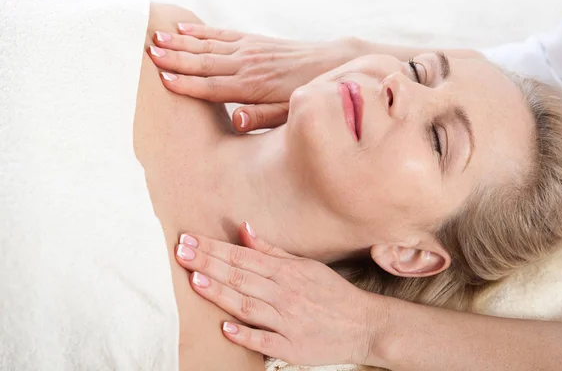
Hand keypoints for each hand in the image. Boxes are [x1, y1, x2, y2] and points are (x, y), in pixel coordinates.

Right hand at [149, 24, 360, 131]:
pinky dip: (202, 31)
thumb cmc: (309, 93)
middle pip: (204, 63)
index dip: (187, 84)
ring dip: (182, 42)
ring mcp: (250, 49)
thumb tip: (235, 121)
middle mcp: (248, 64)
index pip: (213, 86)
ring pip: (208, 46)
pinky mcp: (254, 41)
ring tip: (156, 38)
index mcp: (253, 87)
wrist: (332, 62)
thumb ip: (262, 117)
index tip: (162, 79)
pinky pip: (223, 34)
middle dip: (176, 59)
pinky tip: (185, 28)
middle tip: (148, 53)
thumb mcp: (291, 112)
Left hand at [174, 222, 388, 365]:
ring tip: (194, 280)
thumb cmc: (332, 293)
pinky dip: (245, 335)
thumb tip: (244, 229)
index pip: (243, 256)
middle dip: (208, 263)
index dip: (214, 248)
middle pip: (240, 277)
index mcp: (287, 272)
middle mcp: (285, 294)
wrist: (364, 325)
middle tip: (180, 252)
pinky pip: (264, 341)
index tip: (189, 239)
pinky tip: (224, 327)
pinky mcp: (292, 347)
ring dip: (220, 293)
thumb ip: (271, 250)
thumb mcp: (305, 265)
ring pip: (248, 306)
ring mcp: (288, 321)